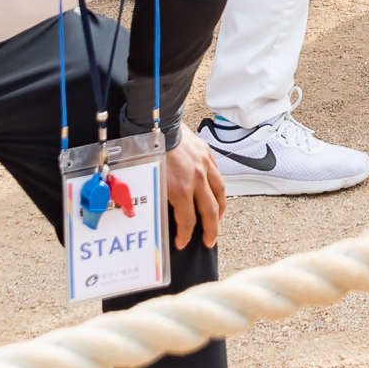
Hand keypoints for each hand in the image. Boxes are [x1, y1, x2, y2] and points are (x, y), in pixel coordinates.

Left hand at [160, 136, 222, 250]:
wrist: (157, 125)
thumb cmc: (148, 151)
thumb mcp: (149, 181)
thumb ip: (158, 198)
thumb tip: (157, 214)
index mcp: (180, 189)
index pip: (188, 221)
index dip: (186, 235)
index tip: (182, 242)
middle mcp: (197, 179)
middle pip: (209, 211)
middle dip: (210, 229)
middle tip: (210, 241)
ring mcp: (204, 166)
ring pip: (219, 193)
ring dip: (220, 210)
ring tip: (218, 219)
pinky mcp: (206, 154)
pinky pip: (217, 175)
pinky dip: (218, 188)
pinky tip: (216, 193)